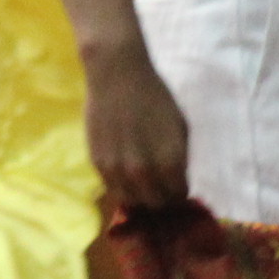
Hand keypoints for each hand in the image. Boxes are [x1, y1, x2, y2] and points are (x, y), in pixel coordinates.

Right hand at [81, 37, 190, 215]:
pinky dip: (121, 186)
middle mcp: (143, 171)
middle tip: (160, 186)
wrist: (117, 75)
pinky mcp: (97, 163)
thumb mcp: (180, 126)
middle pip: (155, 203)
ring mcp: (118, 169)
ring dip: (139, 195)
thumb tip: (177, 179)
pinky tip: (125, 172)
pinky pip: (112, 188)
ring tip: (142, 182)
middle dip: (161, 197)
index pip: (178, 195)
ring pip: (131, 200)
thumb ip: (180, 156)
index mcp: (170, 161)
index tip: (176, 186)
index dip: (179, 192)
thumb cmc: (155, 96)